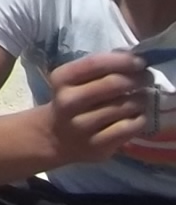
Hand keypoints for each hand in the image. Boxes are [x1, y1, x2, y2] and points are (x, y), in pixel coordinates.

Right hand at [43, 51, 151, 165]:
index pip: (95, 64)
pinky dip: (139, 119)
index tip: (140, 61)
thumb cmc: (72, 100)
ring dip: (141, 100)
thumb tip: (133, 59)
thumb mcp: (74, 81)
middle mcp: (69, 101)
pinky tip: (137, 116)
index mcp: (61, 79)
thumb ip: (98, 69)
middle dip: (137, 79)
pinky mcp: (97, 146)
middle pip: (113, 85)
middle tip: (147, 78)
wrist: (56, 137)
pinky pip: (129, 128)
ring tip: (142, 98)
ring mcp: (83, 126)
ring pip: (125, 107)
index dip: (122, 60)